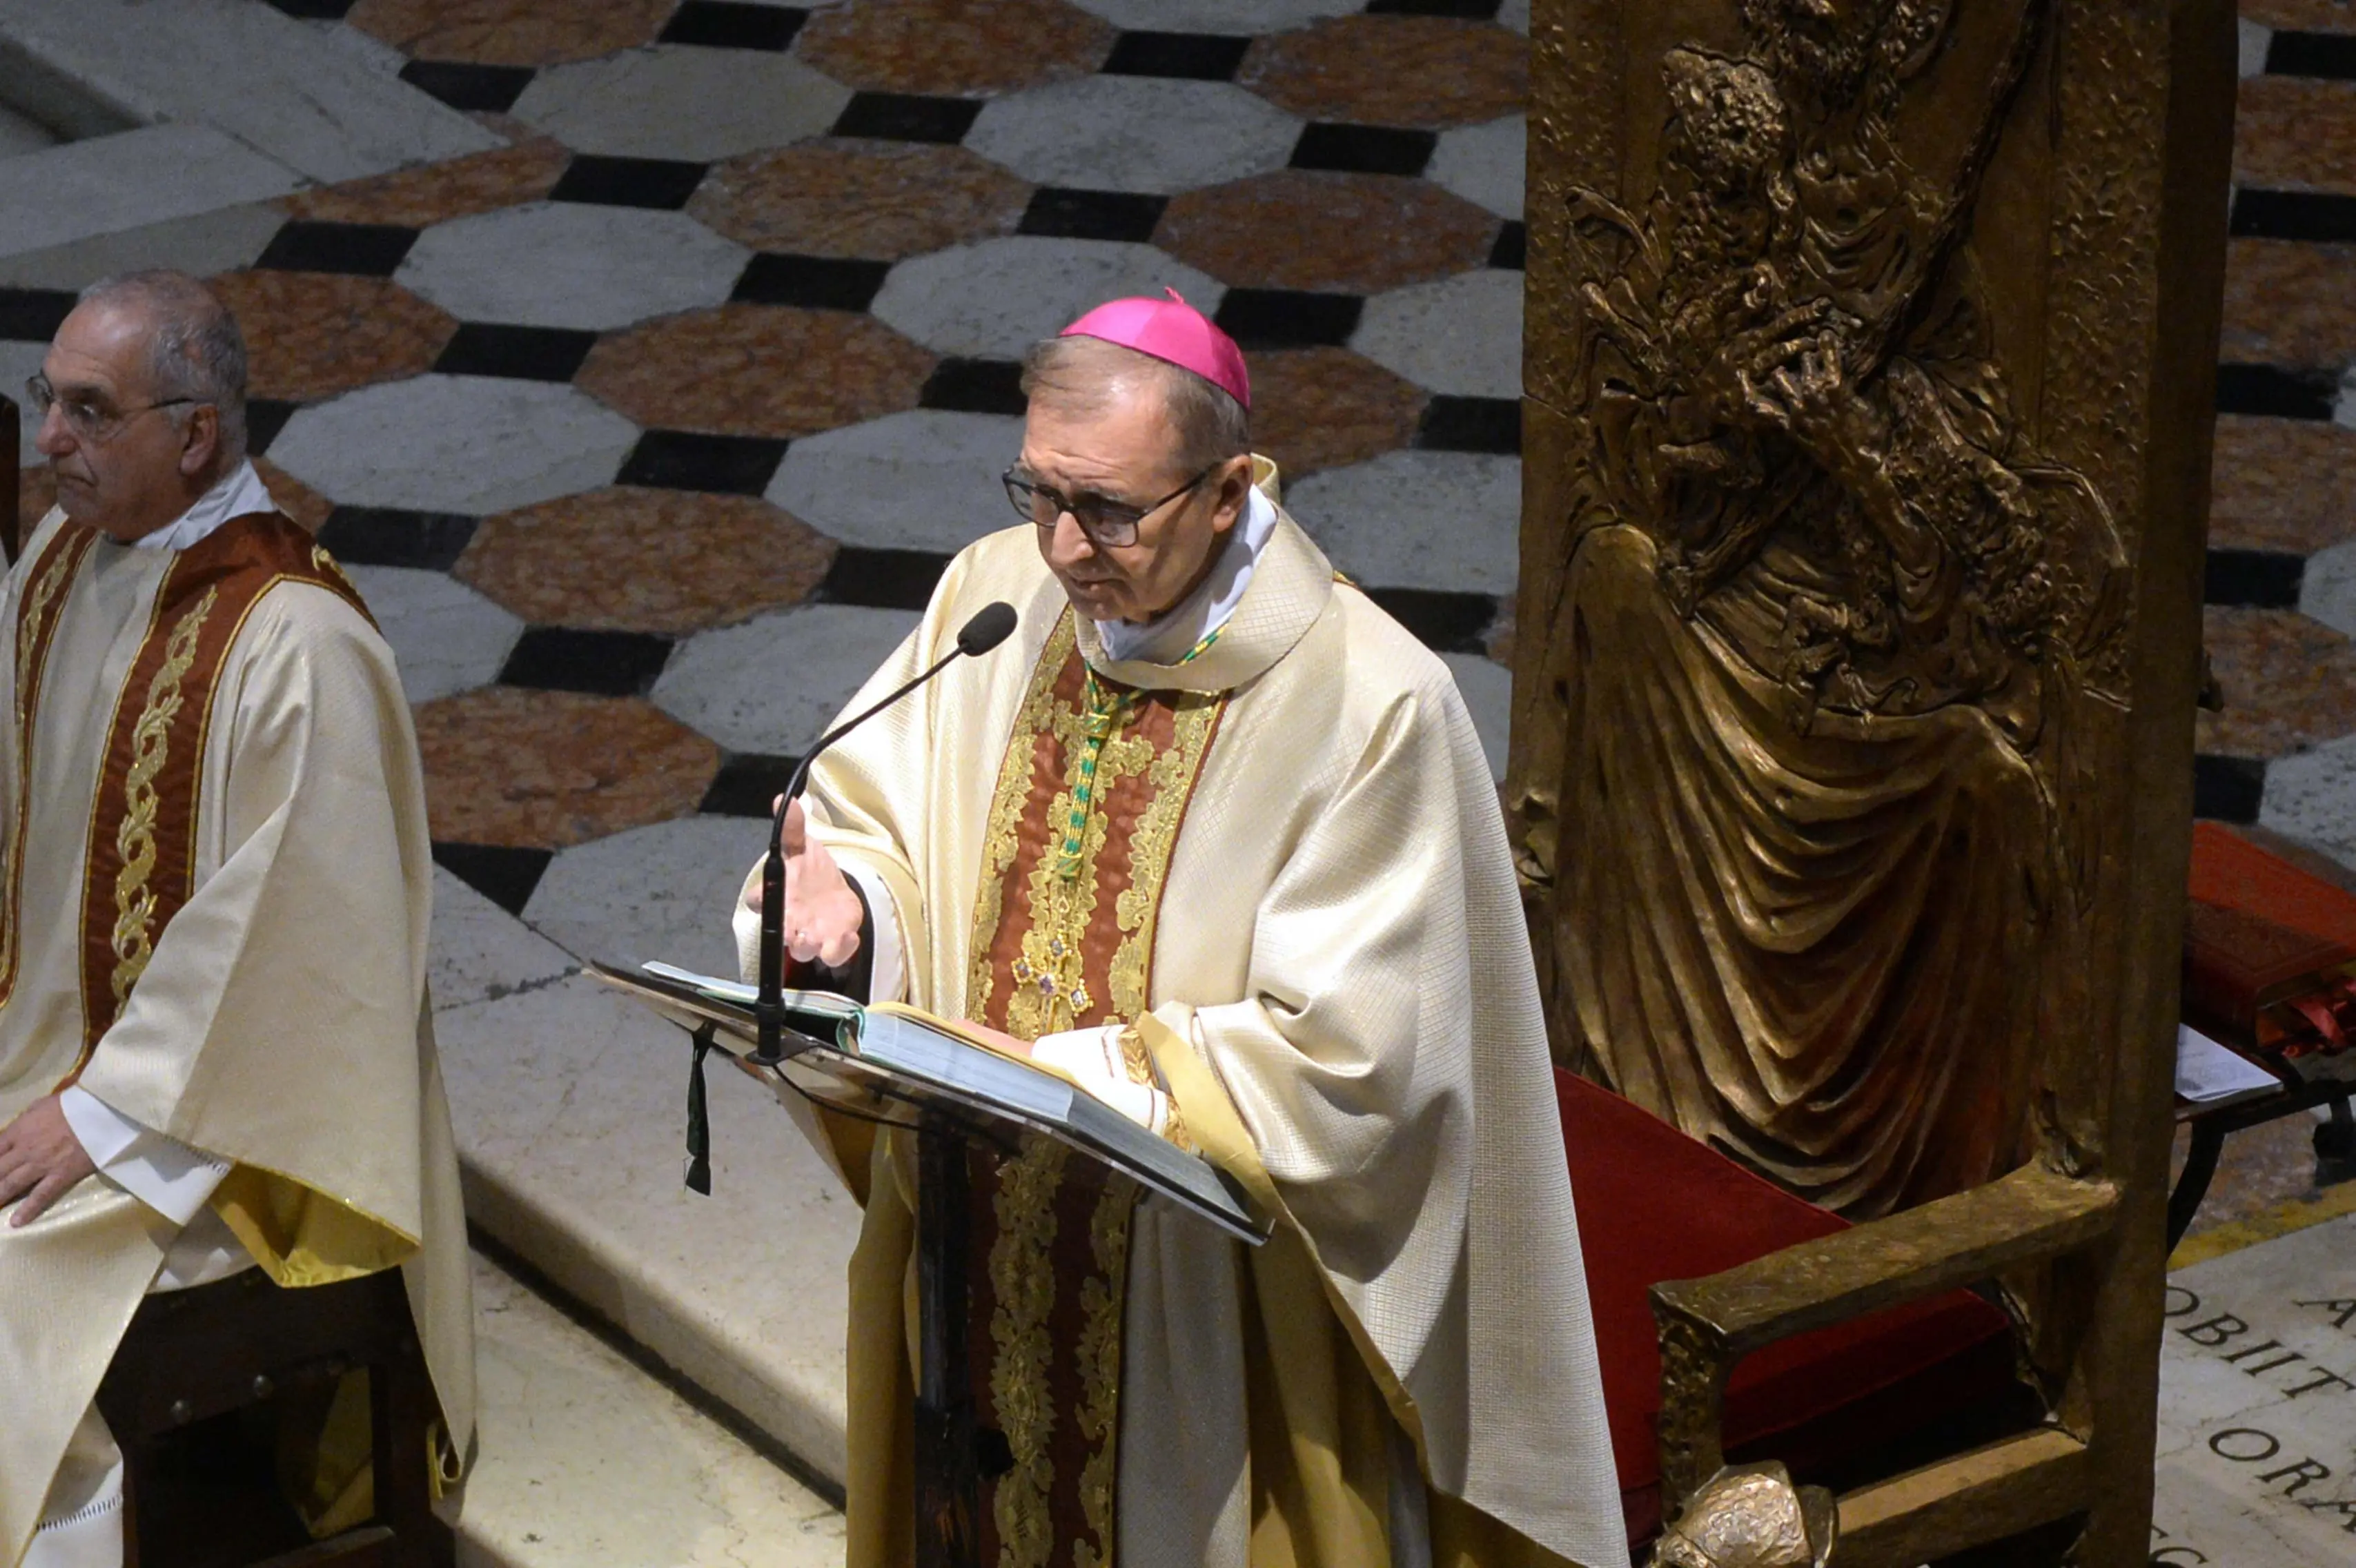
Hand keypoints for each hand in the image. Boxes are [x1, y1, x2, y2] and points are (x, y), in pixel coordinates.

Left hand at [0, 1095, 98, 1225]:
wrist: (102, 1111)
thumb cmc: (73, 1104)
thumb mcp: (41, 1105)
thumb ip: (24, 1120)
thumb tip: (13, 1132)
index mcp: (19, 1131)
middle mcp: (24, 1150)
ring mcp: (41, 1165)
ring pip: (11, 1185)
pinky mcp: (60, 1176)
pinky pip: (41, 1196)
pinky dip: (27, 1210)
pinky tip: (15, 1223)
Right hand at [744, 797, 864, 968]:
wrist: (833, 892)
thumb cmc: (809, 871)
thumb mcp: (801, 846)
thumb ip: (792, 827)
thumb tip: (784, 800)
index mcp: (775, 896)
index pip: (757, 901)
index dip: (760, 900)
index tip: (766, 897)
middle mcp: (789, 921)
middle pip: (782, 935)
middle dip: (790, 934)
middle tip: (798, 928)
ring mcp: (810, 936)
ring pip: (806, 951)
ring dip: (813, 945)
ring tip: (822, 935)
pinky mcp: (832, 944)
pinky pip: (834, 954)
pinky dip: (841, 948)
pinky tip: (850, 935)